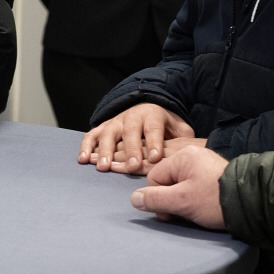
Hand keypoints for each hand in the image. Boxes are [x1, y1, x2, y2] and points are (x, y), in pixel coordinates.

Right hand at [78, 103, 195, 173]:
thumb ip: (182, 137)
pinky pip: (91, 135)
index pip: (153, 128)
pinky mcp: (103, 127)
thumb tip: (190, 150)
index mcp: (152, 115)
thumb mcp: (178, 127)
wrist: (146, 106)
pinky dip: (85, 146)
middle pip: (130, 132)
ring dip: (104, 150)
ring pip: (108, 134)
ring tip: (103, 166)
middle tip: (133, 166)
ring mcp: (115, 122)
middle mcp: (131, 116)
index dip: (153, 142)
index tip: (154, 157)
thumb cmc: (163, 124)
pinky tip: (83, 159)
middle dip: (131, 150)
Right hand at [130, 147, 228, 228]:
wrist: (252, 203)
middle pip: (168, 180)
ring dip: (183, 200)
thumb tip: (134, 199)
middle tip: (183, 214)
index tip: (170, 214)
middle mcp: (194, 155)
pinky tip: (203, 206)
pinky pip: (195, 185)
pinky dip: (195, 197)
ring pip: (181, 184)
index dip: (158, 198)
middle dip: (171, 199)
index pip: (155, 177)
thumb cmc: (214, 200)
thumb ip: (155, 200)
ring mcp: (206, 164)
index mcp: (183, 156)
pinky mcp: (215, 174)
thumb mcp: (181, 202)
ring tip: (195, 211)